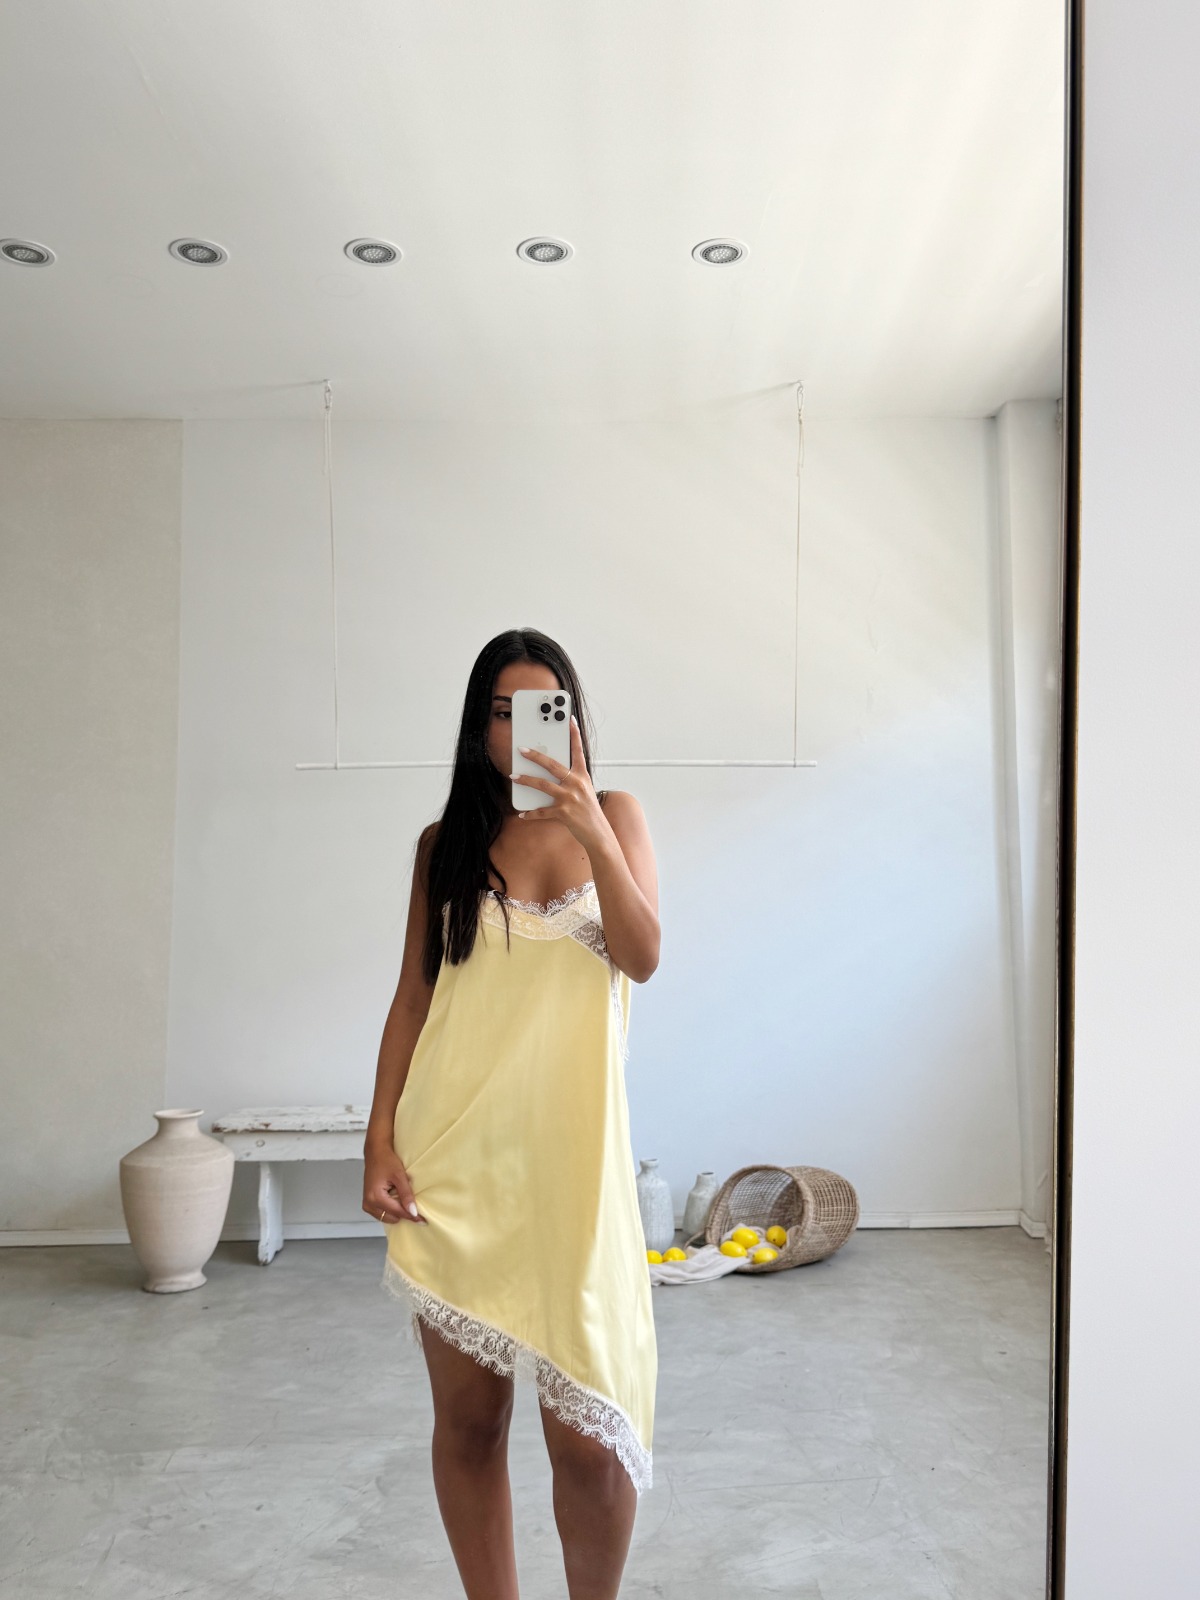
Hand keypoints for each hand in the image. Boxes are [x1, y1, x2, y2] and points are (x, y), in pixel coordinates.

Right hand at [363, 1145, 426, 1224]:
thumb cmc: (386, 1161)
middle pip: (392, 1217)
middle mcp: (369, 1204)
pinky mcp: (368, 1203)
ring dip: (397, 1211)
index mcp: (375, 1198)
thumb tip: (413, 1212)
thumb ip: (406, 1195)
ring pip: (387, 1217)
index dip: (411, 1216)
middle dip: (403, 1213)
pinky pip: (382, 1213)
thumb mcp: (399, 1176)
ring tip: (402, 1197)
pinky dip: (391, 1208)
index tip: (422, 1220)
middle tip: (412, 1203)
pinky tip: (396, 1198)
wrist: (376, 1153)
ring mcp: (367, 1205)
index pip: (397, 1212)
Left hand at [511, 715, 607, 848]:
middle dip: (535, 756)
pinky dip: (530, 813)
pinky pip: (542, 811)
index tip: (569, 719)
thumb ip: (571, 780)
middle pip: (552, 765)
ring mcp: (570, 798)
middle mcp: (576, 784)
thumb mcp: (585, 791)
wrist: (598, 833)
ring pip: (543, 785)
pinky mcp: (563, 813)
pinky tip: (522, 813)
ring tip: (513, 777)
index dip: (574, 734)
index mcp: (583, 776)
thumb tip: (550, 773)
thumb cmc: (589, 811)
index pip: (578, 751)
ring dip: (525, 780)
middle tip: (522, 749)